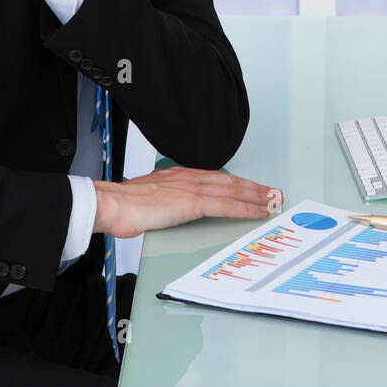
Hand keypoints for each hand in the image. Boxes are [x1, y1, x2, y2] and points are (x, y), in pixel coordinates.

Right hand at [93, 166, 283, 238]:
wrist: (113, 204)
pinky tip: (259, 211)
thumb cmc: (122, 204)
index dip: (235, 183)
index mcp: (177, 176)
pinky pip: (227, 205)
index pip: (214, 178)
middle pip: (229, 181)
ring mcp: (192, 188)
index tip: (248, 187)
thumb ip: (160, 199)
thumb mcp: (146, 197)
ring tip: (272, 200)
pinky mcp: (193, 202)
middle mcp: (188, 177)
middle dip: (252, 187)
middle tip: (271, 191)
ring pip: (233, 191)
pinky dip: (247, 208)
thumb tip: (162, 207)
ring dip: (256, 195)